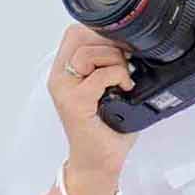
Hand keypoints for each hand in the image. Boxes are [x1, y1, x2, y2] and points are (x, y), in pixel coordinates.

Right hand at [47, 27, 133, 194]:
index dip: (100, 32)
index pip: (75, 32)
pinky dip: (116, 76)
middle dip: (109, 44)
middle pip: (80, 36)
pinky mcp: (74, 103)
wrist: (99, 162)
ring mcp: (65, 90)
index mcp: (66, 71)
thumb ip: (111, 63)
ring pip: (87, 53)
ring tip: (124, 78)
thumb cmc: (106, 128)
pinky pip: (98, 76)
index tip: (121, 47)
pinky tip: (124, 88)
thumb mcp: (108, 89)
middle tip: (125, 62)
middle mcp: (60, 78)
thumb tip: (134, 44)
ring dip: (114, 61)